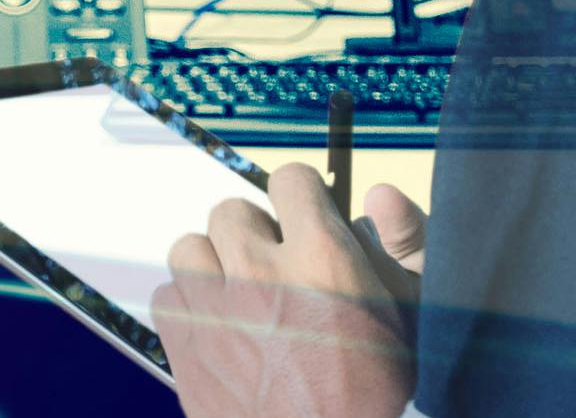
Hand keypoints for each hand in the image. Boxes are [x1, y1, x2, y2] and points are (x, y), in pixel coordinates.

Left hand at [151, 168, 424, 417]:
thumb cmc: (366, 400)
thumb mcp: (409, 320)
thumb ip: (399, 247)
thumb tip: (379, 197)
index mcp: (321, 259)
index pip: (290, 179)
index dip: (300, 200)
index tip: (304, 220)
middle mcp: (260, 272)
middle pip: (231, 211)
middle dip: (253, 235)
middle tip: (273, 270)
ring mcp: (214, 307)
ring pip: (190, 248)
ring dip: (212, 267)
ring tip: (237, 299)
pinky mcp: (183, 344)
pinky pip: (166, 296)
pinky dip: (186, 308)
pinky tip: (215, 330)